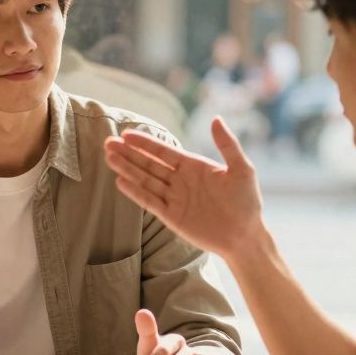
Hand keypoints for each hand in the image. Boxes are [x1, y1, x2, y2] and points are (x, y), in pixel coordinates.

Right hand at [104, 117, 263, 259]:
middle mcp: (180, 180)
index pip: (163, 151)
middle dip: (129, 154)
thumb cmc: (247, 202)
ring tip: (109, 158)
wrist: (246, 236)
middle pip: (149, 164)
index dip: (145, 143)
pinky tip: (120, 182)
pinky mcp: (171, 217)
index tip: (126, 134)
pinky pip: (150, 202)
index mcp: (193, 166)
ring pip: (145, 180)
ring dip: (127, 169)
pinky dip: (135, 193)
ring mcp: (174, 198)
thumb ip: (228, 145)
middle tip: (108, 143)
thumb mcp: (242, 169)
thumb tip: (216, 119)